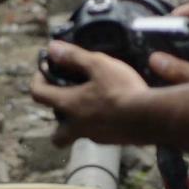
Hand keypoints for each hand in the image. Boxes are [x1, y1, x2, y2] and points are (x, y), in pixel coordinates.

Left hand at [25, 41, 188, 146]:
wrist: (150, 118)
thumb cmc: (122, 91)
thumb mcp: (98, 65)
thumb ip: (73, 56)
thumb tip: (52, 48)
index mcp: (69, 105)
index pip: (38, 95)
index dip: (37, 80)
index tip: (46, 70)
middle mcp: (77, 126)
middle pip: (56, 135)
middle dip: (58, 121)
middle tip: (69, 101)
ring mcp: (96, 137)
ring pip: (79, 135)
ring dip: (81, 122)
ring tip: (95, 102)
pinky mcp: (113, 141)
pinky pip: (99, 134)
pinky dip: (101, 123)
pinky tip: (115, 108)